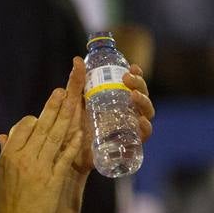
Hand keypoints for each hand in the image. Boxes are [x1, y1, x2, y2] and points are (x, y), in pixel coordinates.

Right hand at [0, 84, 85, 212]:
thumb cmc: (6, 201)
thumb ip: (5, 153)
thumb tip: (4, 137)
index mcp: (9, 155)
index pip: (23, 127)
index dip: (34, 119)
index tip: (41, 114)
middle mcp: (24, 158)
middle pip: (41, 127)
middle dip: (53, 107)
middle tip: (61, 91)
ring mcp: (40, 168)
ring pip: (54, 138)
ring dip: (65, 118)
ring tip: (72, 102)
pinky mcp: (54, 180)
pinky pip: (65, 158)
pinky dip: (72, 144)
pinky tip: (79, 132)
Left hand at [71, 57, 156, 176]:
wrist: (67, 152)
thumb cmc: (72, 125)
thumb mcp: (73, 101)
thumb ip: (76, 82)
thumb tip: (77, 60)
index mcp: (117, 101)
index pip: (133, 86)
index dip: (137, 75)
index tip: (132, 67)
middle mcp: (126, 114)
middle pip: (142, 97)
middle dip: (140, 85)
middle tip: (128, 79)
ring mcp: (128, 129)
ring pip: (146, 114)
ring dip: (144, 103)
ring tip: (134, 96)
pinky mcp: (127, 145)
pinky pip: (142, 137)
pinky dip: (145, 128)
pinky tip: (141, 121)